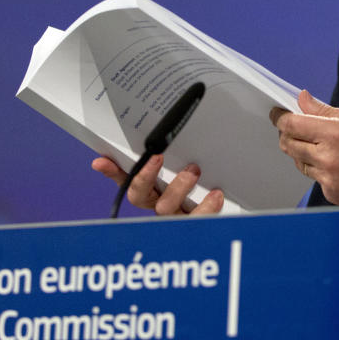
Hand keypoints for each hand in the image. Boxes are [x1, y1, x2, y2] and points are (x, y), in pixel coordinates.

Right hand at [91, 155, 224, 215]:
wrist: (237, 200)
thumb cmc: (211, 175)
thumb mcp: (196, 158)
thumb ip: (181, 145)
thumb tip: (173, 114)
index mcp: (155, 190)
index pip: (126, 179)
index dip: (112, 172)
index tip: (101, 161)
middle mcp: (161, 205)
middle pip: (140, 196)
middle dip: (145, 176)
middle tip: (157, 157)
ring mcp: (177, 217)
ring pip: (166, 208)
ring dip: (177, 187)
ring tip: (194, 169)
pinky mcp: (198, 225)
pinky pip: (197, 220)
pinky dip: (206, 207)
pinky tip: (216, 194)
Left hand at [271, 90, 338, 206]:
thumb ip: (328, 111)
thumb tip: (304, 99)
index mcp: (338, 135)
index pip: (292, 125)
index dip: (281, 118)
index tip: (279, 113)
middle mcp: (330, 159)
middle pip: (289, 145)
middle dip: (289, 134)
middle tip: (298, 127)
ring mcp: (330, 181)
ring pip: (300, 163)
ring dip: (304, 153)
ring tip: (328, 146)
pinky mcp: (333, 196)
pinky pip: (315, 179)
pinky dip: (320, 169)